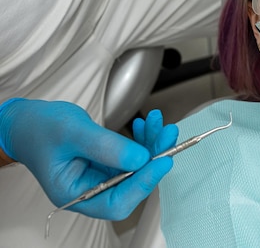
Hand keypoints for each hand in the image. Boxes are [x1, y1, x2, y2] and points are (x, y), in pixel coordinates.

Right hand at [0, 98, 177, 219]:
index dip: (142, 184)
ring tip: (159, 123)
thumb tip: (140, 157)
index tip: (162, 161)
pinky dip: (143, 139)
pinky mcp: (108, 162)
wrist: (28, 121)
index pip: (116, 201)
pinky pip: (132, 154)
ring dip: (152, 145)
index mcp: (75, 193)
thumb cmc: (39, 129)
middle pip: (132, 183)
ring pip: (136, 166)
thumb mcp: (72, 132)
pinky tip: (146, 125)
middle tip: (167, 135)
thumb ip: (105, 146)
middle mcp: (91, 189)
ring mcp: (101, 175)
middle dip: (153, 158)